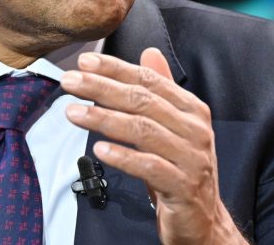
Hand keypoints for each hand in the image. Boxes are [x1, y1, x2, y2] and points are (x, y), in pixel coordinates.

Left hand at [61, 49, 245, 244]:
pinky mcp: (182, 186)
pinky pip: (148, 166)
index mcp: (192, 110)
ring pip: (142, 131)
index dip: (115, 69)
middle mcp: (195, 130)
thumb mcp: (173, 127)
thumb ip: (161, 91)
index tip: (84, 62)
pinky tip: (99, 149)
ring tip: (73, 113)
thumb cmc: (181, 170)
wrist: (204, 221)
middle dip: (102, 88)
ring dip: (104, 119)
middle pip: (142, 102)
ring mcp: (191, 158)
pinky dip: (123, 156)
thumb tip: (150, 52)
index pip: (149, 81)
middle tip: (69, 82)